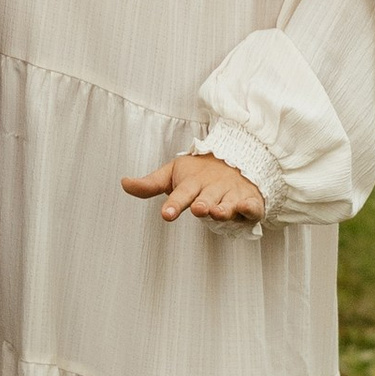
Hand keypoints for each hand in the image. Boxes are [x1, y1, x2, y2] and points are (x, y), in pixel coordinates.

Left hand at [123, 150, 265, 226]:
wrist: (235, 160)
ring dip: (223, 207)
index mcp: (192, 183)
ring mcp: (231, 194)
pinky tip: (245, 208)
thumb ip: (150, 184)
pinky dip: (249, 207)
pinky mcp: (248, 201)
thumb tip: (123, 183)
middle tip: (197, 209)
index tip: (166, 214)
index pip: (181, 194)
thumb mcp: (173, 175)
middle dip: (202, 204)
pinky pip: (251, 205)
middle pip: (206, 198)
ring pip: (227, 203)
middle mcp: (211, 189)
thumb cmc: (198, 173)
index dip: (174, 203)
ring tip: (216, 212)